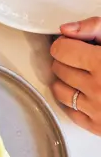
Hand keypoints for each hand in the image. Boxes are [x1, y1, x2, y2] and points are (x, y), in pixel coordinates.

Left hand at [51, 17, 100, 134]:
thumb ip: (94, 28)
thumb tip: (66, 30)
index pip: (60, 50)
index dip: (66, 43)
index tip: (74, 44)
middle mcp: (98, 89)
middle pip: (59, 68)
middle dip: (67, 60)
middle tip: (83, 58)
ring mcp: (98, 111)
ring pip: (60, 90)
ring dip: (67, 80)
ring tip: (84, 74)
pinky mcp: (100, 128)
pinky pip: (70, 112)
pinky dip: (74, 101)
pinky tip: (88, 93)